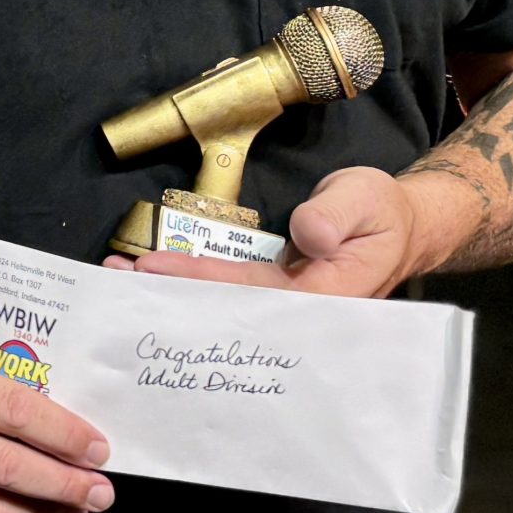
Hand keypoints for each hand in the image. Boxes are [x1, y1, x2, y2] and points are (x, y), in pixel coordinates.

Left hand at [107, 166, 417, 297]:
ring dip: (171, 293)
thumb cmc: (381, 211)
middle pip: (229, 313)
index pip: (256, 295)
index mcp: (328, 300)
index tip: (157, 268)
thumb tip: (305, 234)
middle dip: (172, 300)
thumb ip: (336, 214)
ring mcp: (283, 308)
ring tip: (119, 278)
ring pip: (221, 306)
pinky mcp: (270, 295)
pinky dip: (188, 285)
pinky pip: (225, 294)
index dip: (204, 283)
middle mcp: (300, 315)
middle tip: (117, 284)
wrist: (395, 224)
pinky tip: (150, 276)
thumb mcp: (365, 198)